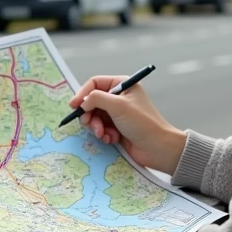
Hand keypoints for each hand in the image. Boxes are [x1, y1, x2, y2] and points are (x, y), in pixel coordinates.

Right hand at [70, 76, 187, 174]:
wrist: (157, 148)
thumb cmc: (142, 122)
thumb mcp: (118, 105)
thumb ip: (96, 98)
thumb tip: (82, 102)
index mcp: (122, 85)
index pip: (95, 83)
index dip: (83, 94)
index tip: (74, 106)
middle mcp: (119, 97)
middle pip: (92, 102)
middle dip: (90, 114)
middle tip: (90, 124)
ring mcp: (117, 113)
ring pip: (95, 116)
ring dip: (96, 126)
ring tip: (104, 134)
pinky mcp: (117, 128)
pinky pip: (101, 128)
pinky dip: (103, 134)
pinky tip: (111, 139)